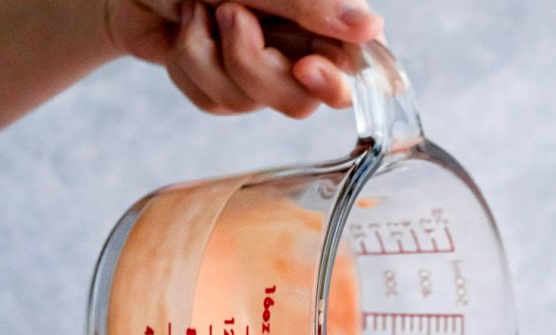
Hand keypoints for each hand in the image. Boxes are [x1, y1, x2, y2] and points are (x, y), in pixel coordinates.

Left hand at [105, 0, 383, 117]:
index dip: (333, 82)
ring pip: (247, 104)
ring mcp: (259, 71)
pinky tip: (184, 31)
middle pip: (298, 101)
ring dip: (208, 58)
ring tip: (197, 11)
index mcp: (318, 16)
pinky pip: (213, 104)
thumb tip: (371, 27)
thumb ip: (310, 5)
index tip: (307, 69)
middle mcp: (295, 47)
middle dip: (252, 65)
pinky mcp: (223, 89)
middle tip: (230, 14)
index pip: (353, 68)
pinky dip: (189, 67)